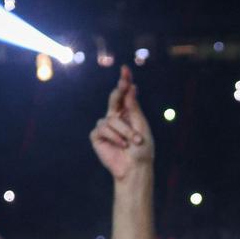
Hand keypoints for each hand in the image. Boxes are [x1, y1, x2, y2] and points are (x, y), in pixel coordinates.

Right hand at [89, 65, 153, 182]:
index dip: (125, 81)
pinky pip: (103, 129)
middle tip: (124, 84)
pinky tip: (121, 145)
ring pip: (111, 119)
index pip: (126, 94)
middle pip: (114, 98)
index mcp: (129, 113)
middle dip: (119, 91)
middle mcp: (116, 116)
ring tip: (133, 142)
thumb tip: (131, 88)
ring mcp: (106, 126)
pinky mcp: (97, 136)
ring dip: (125, 131)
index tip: (125, 69)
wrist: (134, 169)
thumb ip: (134, 108)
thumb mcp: (141, 126)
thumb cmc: (142, 150)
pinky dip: (114, 137)